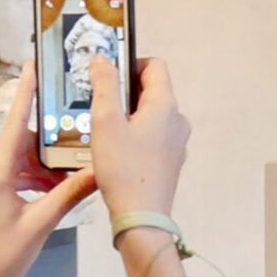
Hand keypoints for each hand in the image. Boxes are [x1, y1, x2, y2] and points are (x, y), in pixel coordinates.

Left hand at [0, 62, 95, 276]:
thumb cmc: (1, 259)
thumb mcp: (41, 224)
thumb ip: (70, 193)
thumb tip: (100, 170)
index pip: (16, 121)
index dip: (26, 92)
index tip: (34, 65)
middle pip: (18, 140)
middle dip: (47, 141)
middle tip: (74, 135)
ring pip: (12, 158)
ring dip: (38, 164)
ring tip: (65, 172)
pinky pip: (2, 172)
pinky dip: (25, 176)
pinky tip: (45, 188)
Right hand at [90, 56, 190, 276]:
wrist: (142, 218)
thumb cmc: (122, 168)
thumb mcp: (105, 122)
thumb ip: (105, 86)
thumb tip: (103, 58)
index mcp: (166, 105)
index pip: (154, 66)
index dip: (130, 63)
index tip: (107, 76)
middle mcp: (178, 120)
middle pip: (154, 90)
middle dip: (126, 90)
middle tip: (98, 103)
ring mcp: (178, 142)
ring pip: (153, 115)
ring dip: (130, 114)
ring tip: (103, 128)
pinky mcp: (172, 161)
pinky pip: (155, 136)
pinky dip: (137, 134)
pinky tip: (116, 150)